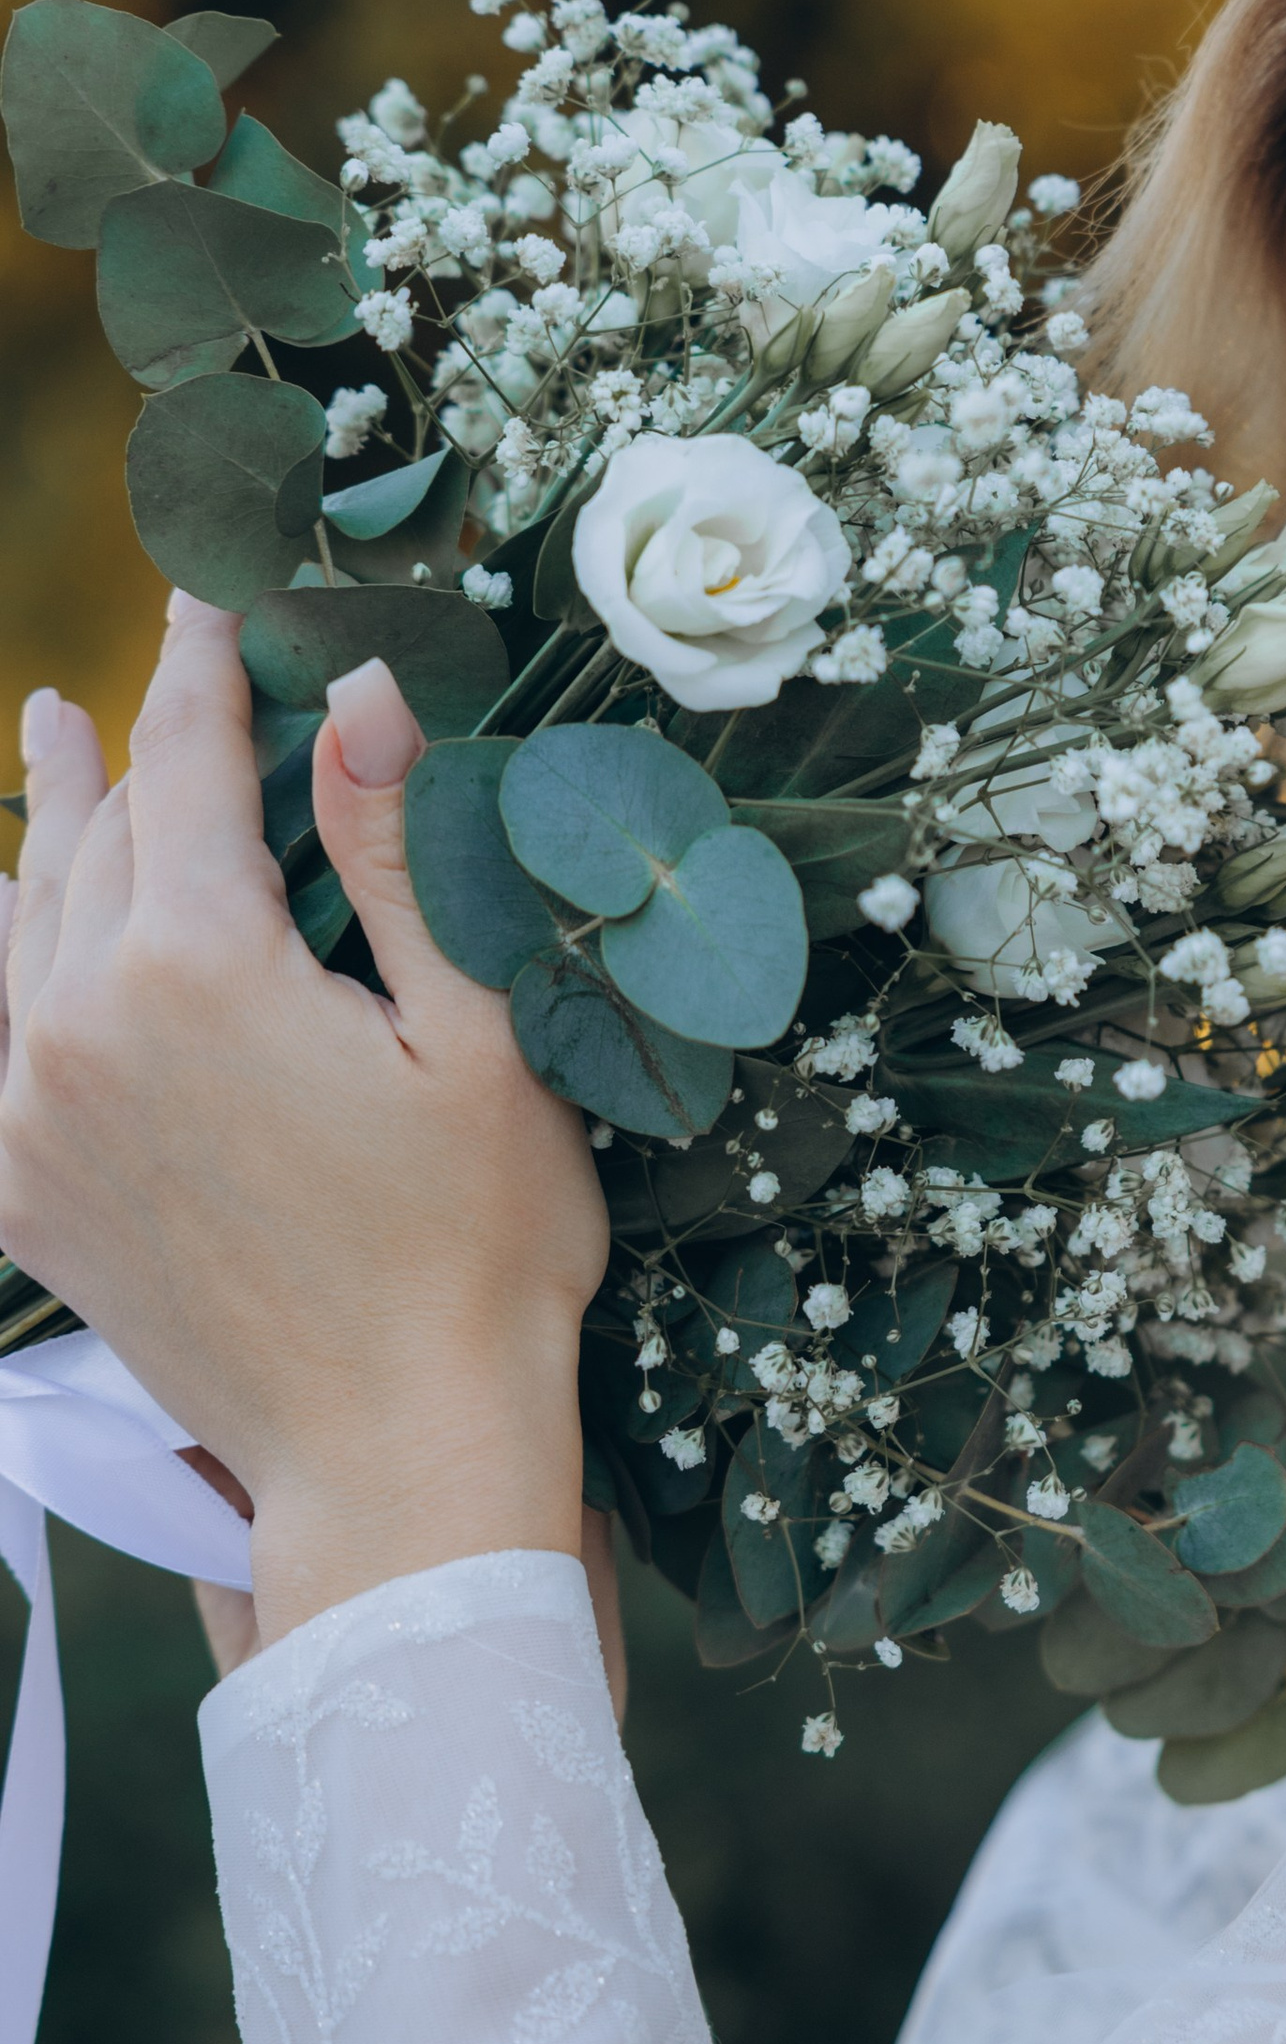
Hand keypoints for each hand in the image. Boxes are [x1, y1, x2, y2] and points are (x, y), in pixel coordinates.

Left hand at [0, 599, 608, 1642]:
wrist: (393, 1453)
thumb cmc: (479, 1250)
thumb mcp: (479, 1037)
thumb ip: (398, 854)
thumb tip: (362, 689)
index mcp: (197, 965)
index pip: (189, 762)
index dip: (208, 664)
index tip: (218, 590)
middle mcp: (80, 1024)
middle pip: (100, 835)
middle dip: (136, 737)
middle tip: (155, 659)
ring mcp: (32, 1115)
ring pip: (25, 922)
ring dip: (52, 826)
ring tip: (54, 739)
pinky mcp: (23, 1193)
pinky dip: (5, 955)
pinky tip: (12, 926)